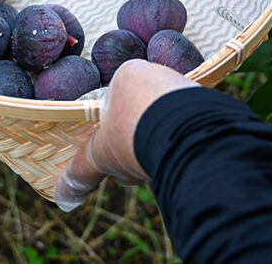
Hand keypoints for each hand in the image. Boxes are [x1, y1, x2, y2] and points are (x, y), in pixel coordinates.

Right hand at [54, 59, 199, 211]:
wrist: (186, 133)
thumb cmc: (134, 133)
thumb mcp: (99, 155)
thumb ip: (80, 172)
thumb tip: (62, 198)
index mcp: (126, 75)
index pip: (115, 102)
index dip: (113, 131)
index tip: (117, 150)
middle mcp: (158, 74)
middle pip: (144, 112)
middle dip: (140, 139)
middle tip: (140, 158)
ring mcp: (186, 87)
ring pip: (170, 120)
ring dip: (164, 142)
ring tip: (163, 161)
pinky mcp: (210, 103)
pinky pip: (194, 125)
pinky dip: (187, 143)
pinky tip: (184, 157)